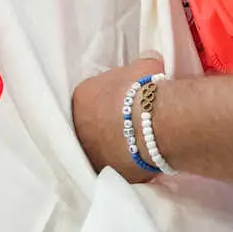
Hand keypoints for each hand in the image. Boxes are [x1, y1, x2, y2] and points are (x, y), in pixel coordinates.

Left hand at [72, 55, 165, 183]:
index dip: (110, 99)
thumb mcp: (144, 66)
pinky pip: (116, 166)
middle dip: (109, 123)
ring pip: (101, 147)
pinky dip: (127, 163)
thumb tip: (149, 58)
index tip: (126, 101)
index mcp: (82, 96)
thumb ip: (142, 63)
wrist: (153, 122)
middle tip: (132, 122)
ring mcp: (90, 152)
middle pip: (93, 123)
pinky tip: (142, 158)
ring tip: (139, 143)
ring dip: (116, 145)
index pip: (92, 96)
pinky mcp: (106, 173)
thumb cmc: (144, 89)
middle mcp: (78, 126)